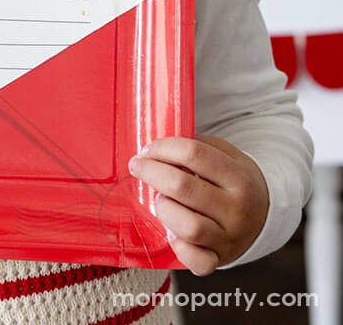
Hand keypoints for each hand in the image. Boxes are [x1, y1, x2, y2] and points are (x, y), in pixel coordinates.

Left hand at [128, 134, 268, 274]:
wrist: (266, 215)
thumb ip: (197, 146)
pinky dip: (178, 246)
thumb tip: (159, 145)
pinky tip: (171, 230)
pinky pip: (196, 261)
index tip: (148, 149)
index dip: (163, 147)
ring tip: (160, 199)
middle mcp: (236, 209)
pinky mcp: (220, 259)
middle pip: (183, 187)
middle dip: (152, 172)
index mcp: (239, 177)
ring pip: (188, 226)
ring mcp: (229, 238)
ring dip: (164, 209)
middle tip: (139, 167)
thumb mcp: (227, 154)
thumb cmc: (237, 181)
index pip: (193, 154)